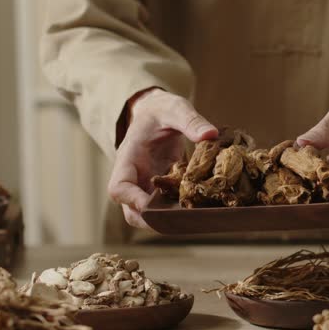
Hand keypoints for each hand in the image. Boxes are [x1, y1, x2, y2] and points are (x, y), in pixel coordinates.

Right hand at [107, 89, 217, 227]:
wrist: (158, 112)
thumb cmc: (161, 110)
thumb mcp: (176, 108)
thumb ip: (190, 120)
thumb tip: (210, 134)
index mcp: (128, 158)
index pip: (118, 188)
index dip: (132, 201)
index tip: (152, 205)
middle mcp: (134, 177)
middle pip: (131, 211)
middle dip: (151, 221)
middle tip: (181, 221)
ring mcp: (146, 185)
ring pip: (148, 214)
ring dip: (167, 219)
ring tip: (193, 216)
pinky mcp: (161, 188)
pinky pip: (165, 206)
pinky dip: (179, 210)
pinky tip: (200, 208)